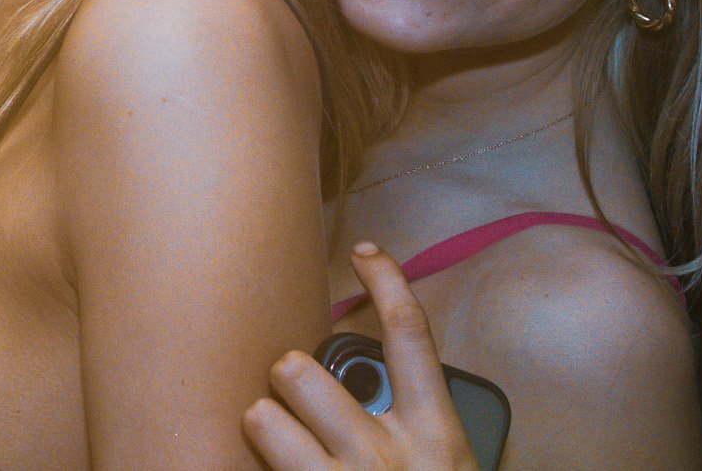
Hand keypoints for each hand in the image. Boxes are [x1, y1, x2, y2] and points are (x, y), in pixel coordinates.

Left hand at [243, 243, 481, 470]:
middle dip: (289, 373)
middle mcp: (384, 454)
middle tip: (293, 390)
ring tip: (277, 437)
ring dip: (264, 423)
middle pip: (302, 371)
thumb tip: (363, 382)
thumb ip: (412, 419)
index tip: (363, 251)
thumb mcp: (447, 461)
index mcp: (433, 432)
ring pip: (263, 418)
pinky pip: (255, 466)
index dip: (386, 281)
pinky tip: (275, 467)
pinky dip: (259, 462)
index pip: (409, 334)